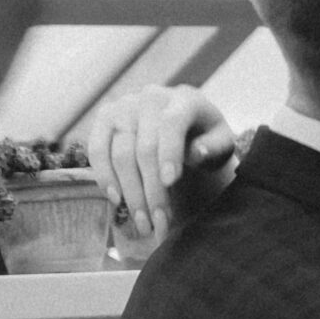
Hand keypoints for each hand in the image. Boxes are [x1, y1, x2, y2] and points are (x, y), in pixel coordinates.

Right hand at [85, 85, 237, 245]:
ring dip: (129, 192)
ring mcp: (123, 105)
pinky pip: (97, 151)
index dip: (169, 153)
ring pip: (119, 153)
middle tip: (158, 221)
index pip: (172, 124)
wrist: (181, 123)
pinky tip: (117, 199)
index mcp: (184, 99)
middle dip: (151, 189)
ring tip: (142, 221)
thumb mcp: (221, 142)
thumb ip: (215, 147)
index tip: (170, 183)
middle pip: (144, 148)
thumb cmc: (205, 137)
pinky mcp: (104, 117)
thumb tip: (197, 153)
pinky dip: (105, 177)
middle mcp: (150, 96)